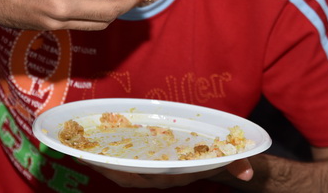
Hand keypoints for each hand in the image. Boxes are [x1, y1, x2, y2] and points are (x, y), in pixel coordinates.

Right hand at [0, 0, 150, 30]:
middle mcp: (63, 6)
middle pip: (109, 12)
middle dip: (129, 3)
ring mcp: (55, 22)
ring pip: (96, 23)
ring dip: (114, 13)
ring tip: (124, 1)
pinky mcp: (48, 29)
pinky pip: (78, 24)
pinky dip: (91, 16)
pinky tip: (96, 5)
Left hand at [84, 158, 252, 188]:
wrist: (217, 163)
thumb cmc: (217, 156)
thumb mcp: (227, 159)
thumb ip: (237, 164)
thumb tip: (248, 172)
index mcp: (174, 174)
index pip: (149, 176)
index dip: (128, 171)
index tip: (109, 163)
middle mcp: (159, 177)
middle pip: (128, 175)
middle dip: (105, 167)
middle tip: (84, 154)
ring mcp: (150, 172)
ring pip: (121, 172)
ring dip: (101, 164)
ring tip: (79, 151)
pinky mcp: (143, 165)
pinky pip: (120, 166)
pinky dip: (105, 159)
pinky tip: (90, 149)